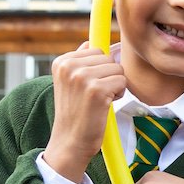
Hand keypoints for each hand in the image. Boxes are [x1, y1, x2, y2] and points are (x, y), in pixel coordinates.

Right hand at [44, 42, 126, 183]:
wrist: (70, 141)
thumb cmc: (76, 112)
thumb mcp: (70, 82)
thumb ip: (81, 61)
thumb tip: (95, 42)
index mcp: (61, 61)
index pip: (96, 49)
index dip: (99, 69)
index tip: (86, 87)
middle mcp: (69, 66)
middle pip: (108, 57)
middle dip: (108, 76)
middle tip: (93, 96)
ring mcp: (82, 77)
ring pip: (117, 69)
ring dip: (114, 86)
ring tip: (98, 101)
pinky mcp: (96, 89)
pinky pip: (122, 81)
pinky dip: (118, 94)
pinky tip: (104, 106)